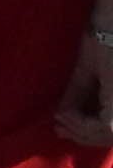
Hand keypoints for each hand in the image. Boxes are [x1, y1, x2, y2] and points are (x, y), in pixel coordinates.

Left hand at [58, 30, 112, 148]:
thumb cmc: (104, 34)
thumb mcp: (86, 67)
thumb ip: (75, 95)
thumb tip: (62, 117)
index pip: (108, 129)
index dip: (82, 128)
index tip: (59, 119)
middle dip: (86, 132)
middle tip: (60, 126)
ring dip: (95, 128)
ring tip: (69, 121)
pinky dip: (105, 119)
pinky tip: (86, 112)